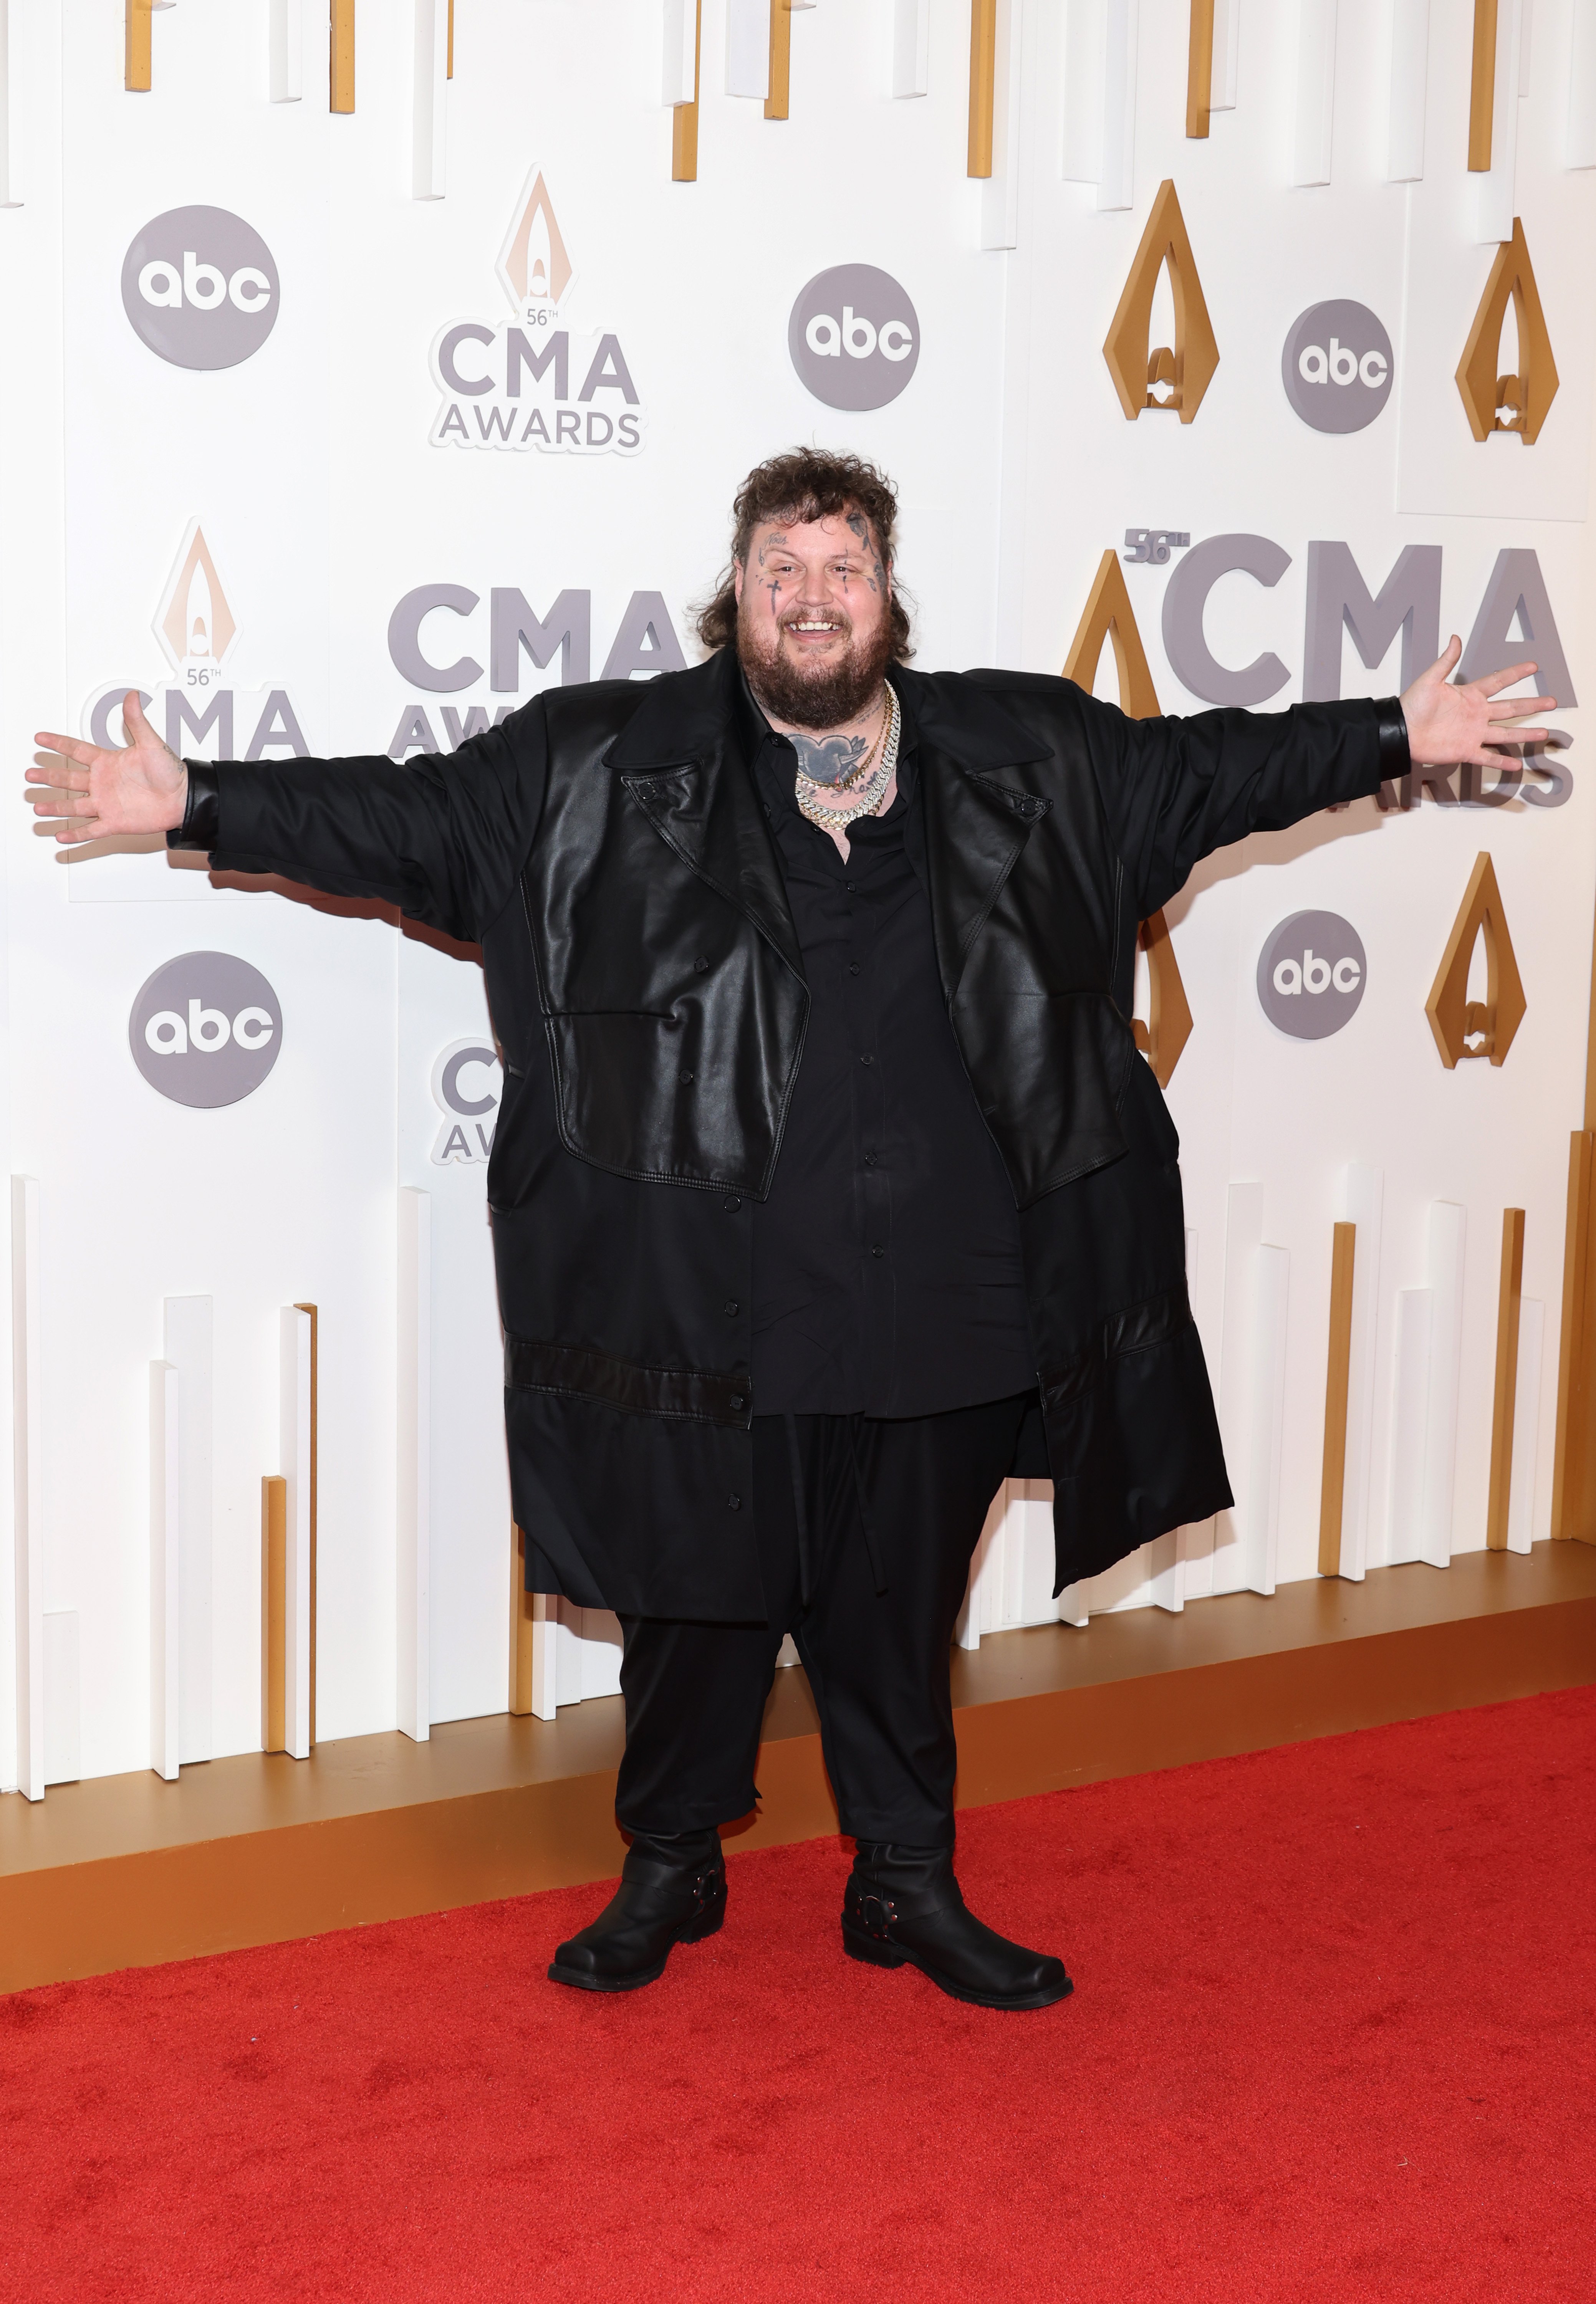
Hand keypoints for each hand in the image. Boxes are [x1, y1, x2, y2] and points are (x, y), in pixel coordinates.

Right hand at [28, 693, 187, 844]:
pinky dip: (76, 834)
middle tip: (30, 775)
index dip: (58, 743)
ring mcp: (107, 803)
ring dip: (56, 807)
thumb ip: (136, 721)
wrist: (184, 797)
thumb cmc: (170, 771)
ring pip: (74, 806)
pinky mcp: (115, 822)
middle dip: (48, 776)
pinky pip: (91, 829)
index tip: (39, 738)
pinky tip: (61, 836)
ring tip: (37, 807)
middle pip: (68, 778)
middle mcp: (103, 782)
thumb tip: (132, 696)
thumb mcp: (151, 743)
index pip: (76, 750)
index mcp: (108, 762)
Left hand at [1400, 638, 1553, 768]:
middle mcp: (1476, 714)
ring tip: (1545, 733)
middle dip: (1532, 705)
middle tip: (1552, 701)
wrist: (1400, 731)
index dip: (1516, 673)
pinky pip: (1487, 757)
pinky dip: (1502, 761)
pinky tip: (1518, 764)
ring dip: (1525, 733)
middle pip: (1510, 708)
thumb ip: (1446, 661)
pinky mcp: (1465, 750)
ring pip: (1505, 733)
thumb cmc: (1411, 705)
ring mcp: (1473, 733)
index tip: (1534, 666)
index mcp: (1470, 695)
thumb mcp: (1430, 680)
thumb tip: (1455, 638)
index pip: (1499, 681)